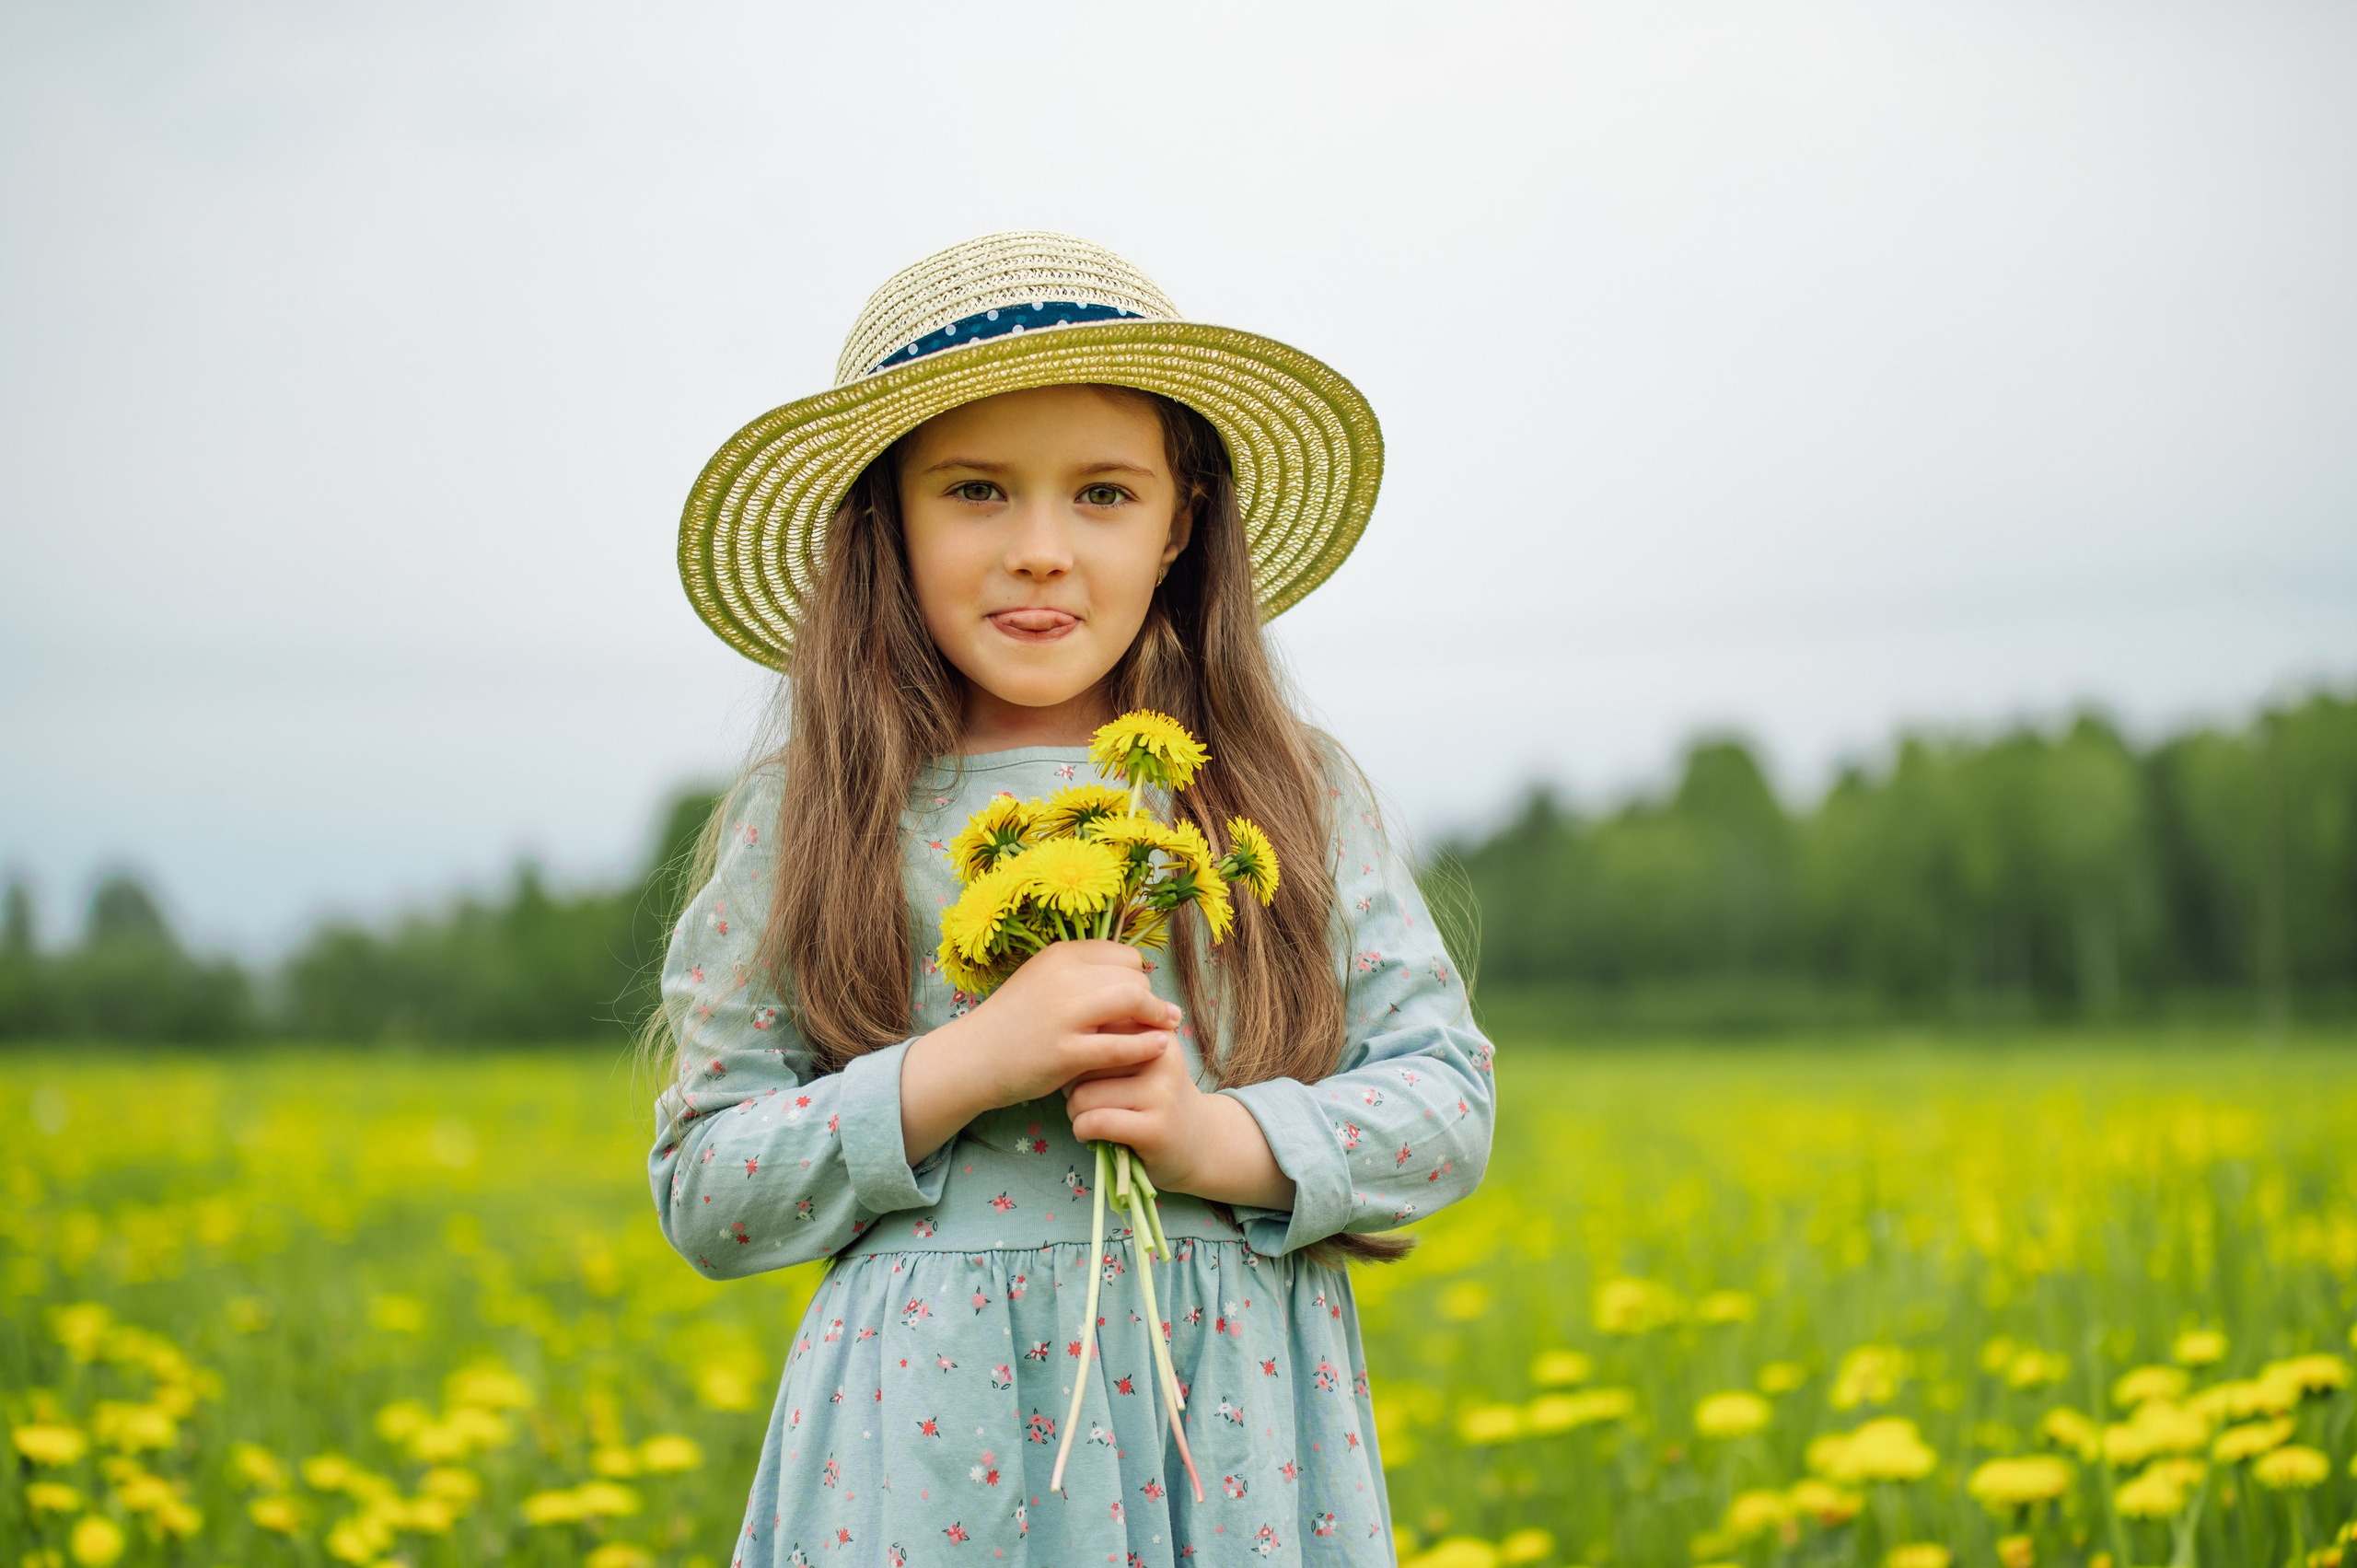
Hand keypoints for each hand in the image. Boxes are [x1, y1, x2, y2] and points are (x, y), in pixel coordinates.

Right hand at [899, 942, 1177, 1163]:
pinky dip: (1147, 1046)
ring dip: (1156, 1016)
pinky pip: (1121, 1045)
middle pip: (1133, 976)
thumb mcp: (1043, 980)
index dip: (1138, 976)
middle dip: (1149, 998)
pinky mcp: (1064, 1053)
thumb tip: (1134, 971)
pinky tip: (1159, 1048)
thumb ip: (1082, 974)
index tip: (1138, 997)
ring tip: (1164, 1029)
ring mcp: (1062, 1015)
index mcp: (1059, 955)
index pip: (1123, 955)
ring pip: (1133, 999)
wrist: (971, 1058)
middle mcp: (1062, 977)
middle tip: (1155, 1017)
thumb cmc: (1014, 1021)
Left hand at [1063, 1036, 1297, 1210]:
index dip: (1078, 1053)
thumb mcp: (1143, 1057)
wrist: (1199, 1142)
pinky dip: (1082, 1130)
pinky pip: (1096, 1122)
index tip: (1086, 1070)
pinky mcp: (1155, 1128)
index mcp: (1155, 1030)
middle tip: (1085, 1099)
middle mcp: (1162, 1056)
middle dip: (1071, 1084)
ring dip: (1074, 1112)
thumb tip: (1068, 1025)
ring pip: (1083, 1095)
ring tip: (1089, 1117)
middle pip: (1083, 1061)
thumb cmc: (1155, 1096)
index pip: (1094, 1029)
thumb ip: (1113, 1036)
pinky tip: (1090, 1134)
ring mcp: (1161, 1093)